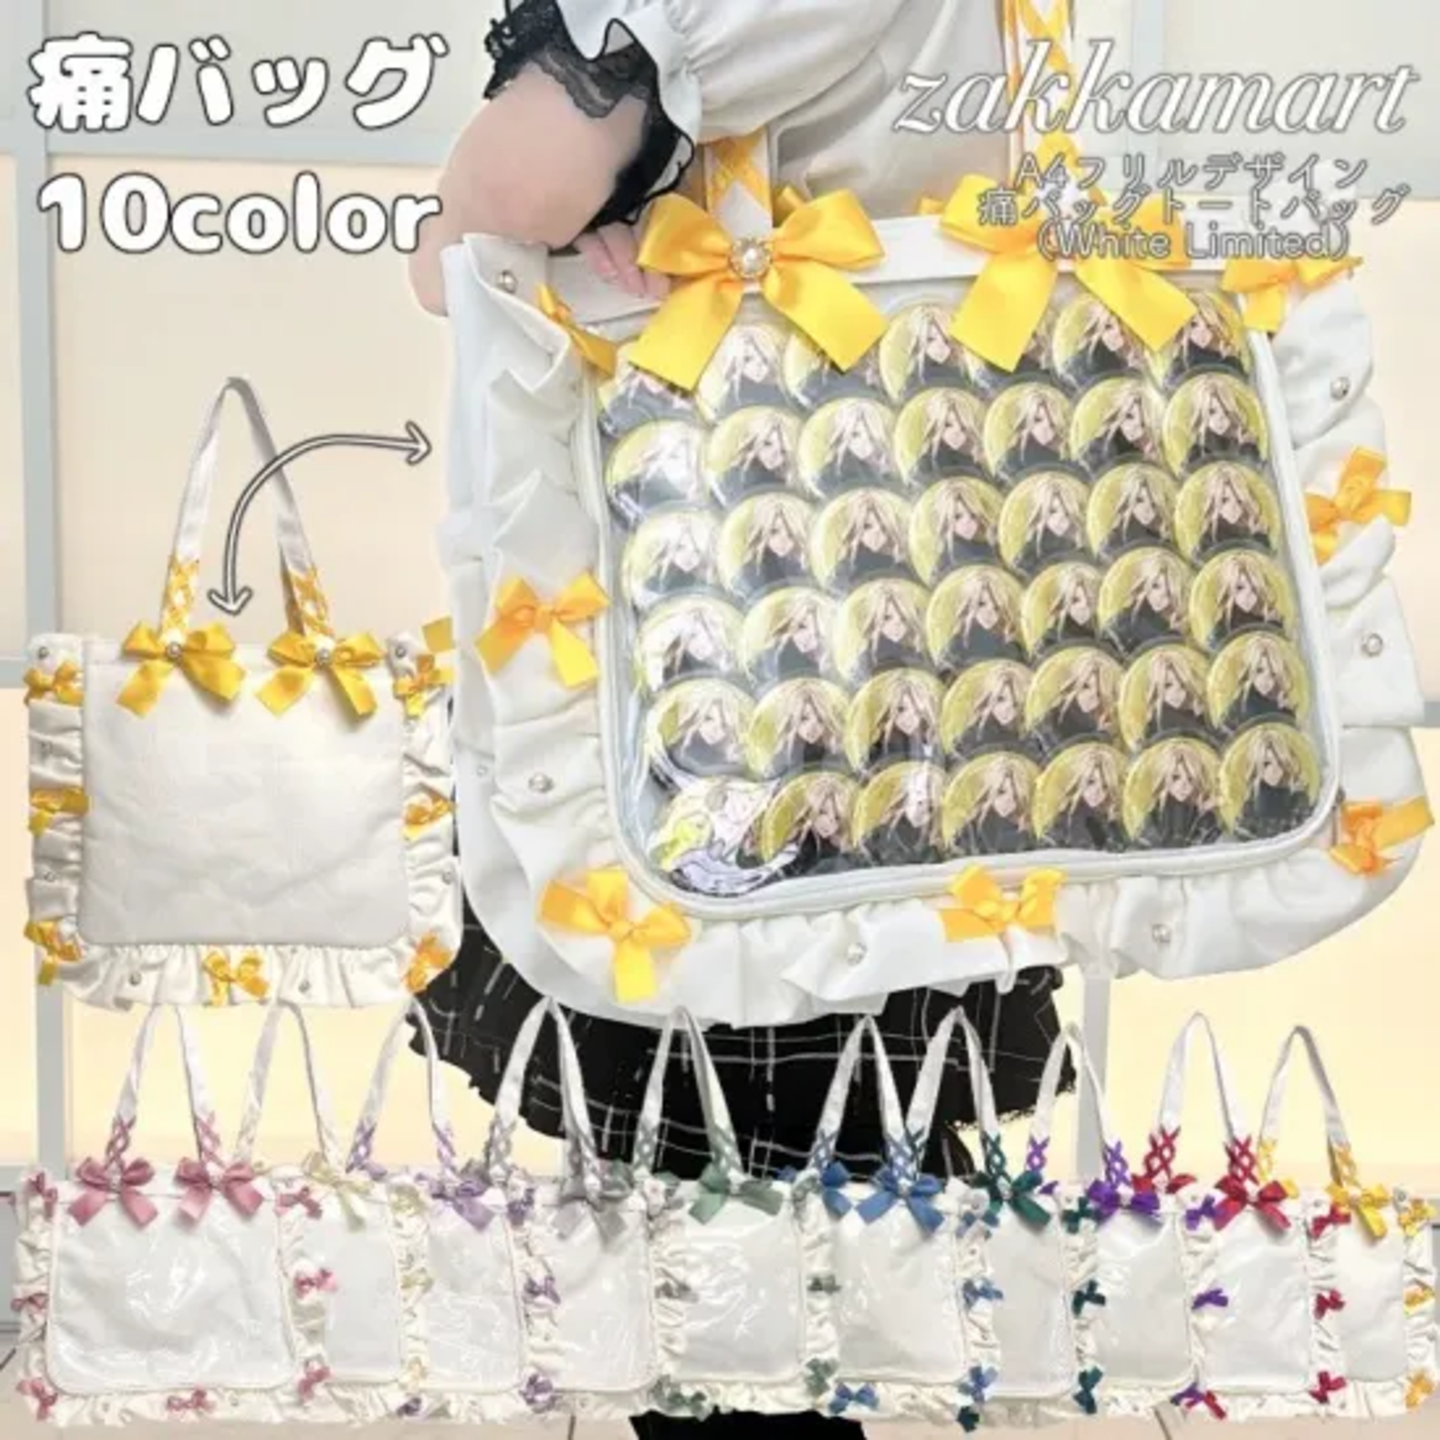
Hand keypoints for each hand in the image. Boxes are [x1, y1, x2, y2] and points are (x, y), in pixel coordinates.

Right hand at [410, 66, 663, 313]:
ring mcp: (546, 181)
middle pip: (519, 255)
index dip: (479, 292)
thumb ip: (460, 263)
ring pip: (568, 243)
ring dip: (601, 273)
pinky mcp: (588, 174)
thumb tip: (431, 298)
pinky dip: (618, 248)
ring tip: (636, 291)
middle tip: (584, 317)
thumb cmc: (540, 168)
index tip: (509, 321)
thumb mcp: (490, 224)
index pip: (454, 257)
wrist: (605, 97)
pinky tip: (642, 274)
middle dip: (555, 290)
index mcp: (463, 202)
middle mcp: (500, 193)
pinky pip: (599, 223)